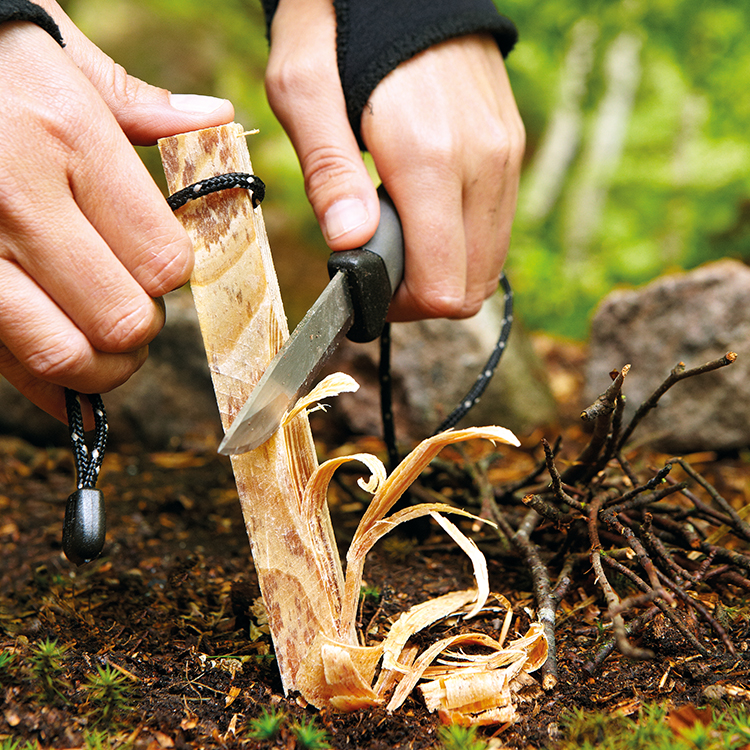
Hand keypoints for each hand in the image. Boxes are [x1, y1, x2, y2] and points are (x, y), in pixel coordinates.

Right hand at [0, 2, 233, 421]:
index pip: (162, 257)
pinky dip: (49, 383)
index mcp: (68, 139)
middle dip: (143, 327)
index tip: (161, 264)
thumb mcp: (57, 50)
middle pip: (124, 318)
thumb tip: (214, 118)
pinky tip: (66, 367)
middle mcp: (19, 200)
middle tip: (137, 309)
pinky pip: (9, 364)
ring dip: (102, 366)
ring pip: (65, 355)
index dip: (174, 275)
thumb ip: (137, 101)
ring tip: (106, 342)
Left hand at [264, 0, 523, 320]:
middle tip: (379, 269)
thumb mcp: (304, 86)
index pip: (444, 286)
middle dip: (423, 297)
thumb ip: (328, 170)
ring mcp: (505, 154)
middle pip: (471, 287)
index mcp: (430, 156)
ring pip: (489, 262)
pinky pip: (496, 226)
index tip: (368, 289)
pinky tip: (424, 213)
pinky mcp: (511, 146)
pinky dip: (462, 241)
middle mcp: (482, 161)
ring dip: (444, 271)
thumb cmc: (341, 24)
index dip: (404, 307)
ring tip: (397, 238)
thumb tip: (351, 243)